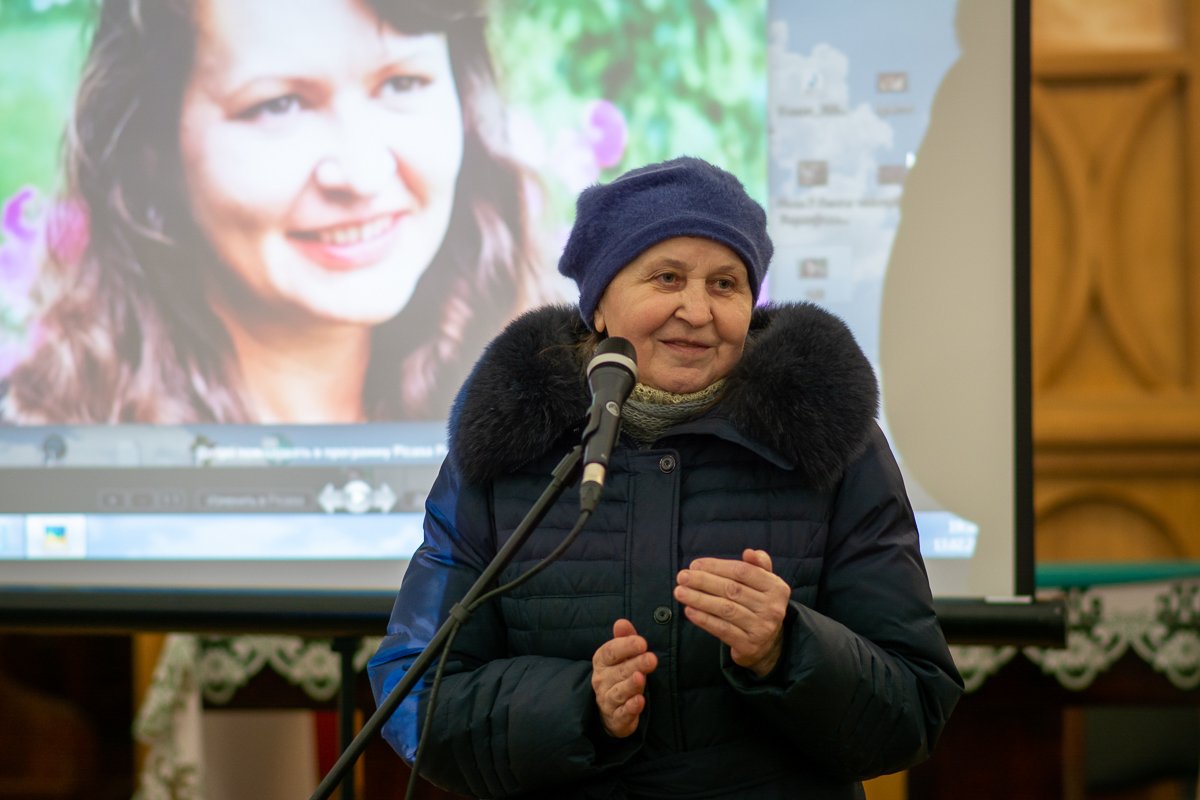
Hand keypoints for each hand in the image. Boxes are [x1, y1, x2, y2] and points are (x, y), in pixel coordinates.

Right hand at [591, 618, 657, 737]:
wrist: (611, 710)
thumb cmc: (619, 675)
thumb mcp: (622, 656)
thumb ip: (624, 638)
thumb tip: (621, 622)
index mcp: (601, 662)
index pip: (610, 652)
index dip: (625, 646)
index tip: (642, 642)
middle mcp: (601, 681)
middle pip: (618, 671)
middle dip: (635, 664)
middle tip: (651, 658)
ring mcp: (607, 700)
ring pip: (619, 692)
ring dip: (630, 685)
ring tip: (641, 678)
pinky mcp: (616, 718)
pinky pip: (622, 713)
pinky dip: (631, 708)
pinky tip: (639, 701)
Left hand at [674, 548, 789, 677]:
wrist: (768, 644)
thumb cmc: (759, 605)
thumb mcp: (764, 583)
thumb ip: (758, 565)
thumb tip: (749, 552)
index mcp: (777, 587)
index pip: (743, 571)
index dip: (716, 566)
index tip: (694, 565)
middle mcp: (772, 608)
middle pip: (732, 589)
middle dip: (703, 581)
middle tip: (682, 576)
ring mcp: (762, 628)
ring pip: (725, 609)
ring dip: (699, 599)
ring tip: (679, 592)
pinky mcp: (749, 645)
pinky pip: (722, 629)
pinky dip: (704, 619)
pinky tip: (689, 610)